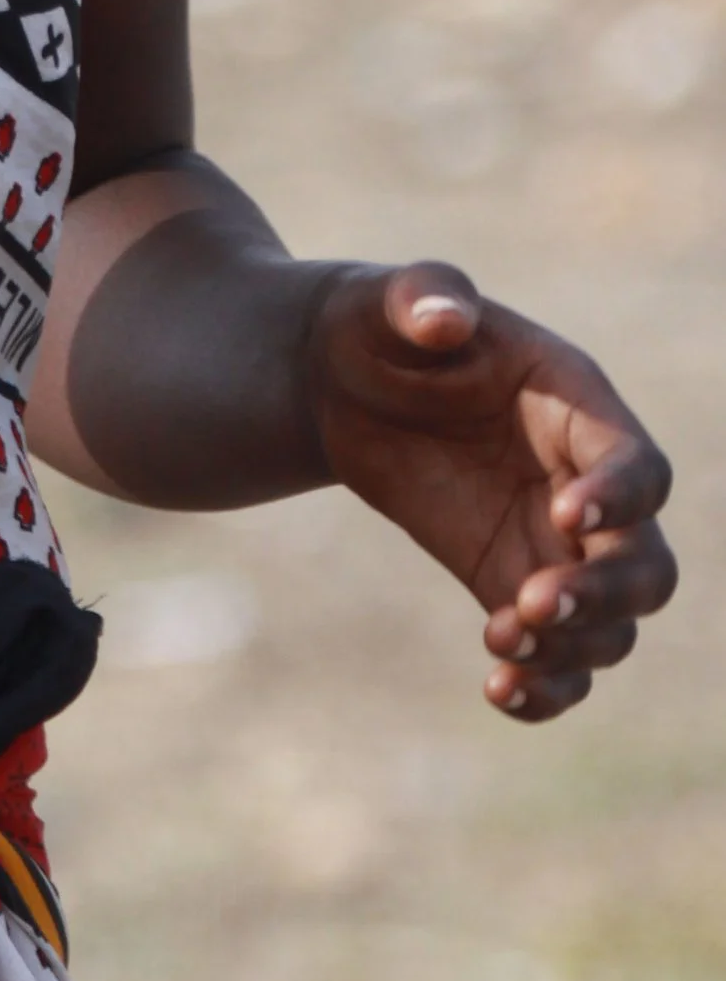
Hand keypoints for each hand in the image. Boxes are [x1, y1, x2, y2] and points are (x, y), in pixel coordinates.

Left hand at [307, 261, 676, 722]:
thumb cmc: (374, 325)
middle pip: (647, 563)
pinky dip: (546, 686)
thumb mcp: (387, 298)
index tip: (562, 516)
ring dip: (573, 648)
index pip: (637, 466)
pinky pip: (557, 652)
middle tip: (531, 603)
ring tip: (501, 638)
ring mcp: (554, 542)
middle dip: (605, 595)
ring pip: (612, 623)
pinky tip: (499, 688)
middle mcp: (583, 481)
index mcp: (575, 405)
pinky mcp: (510, 580)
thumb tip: (443, 315)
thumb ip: (423, 292)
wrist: (333, 378)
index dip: (619, 498)